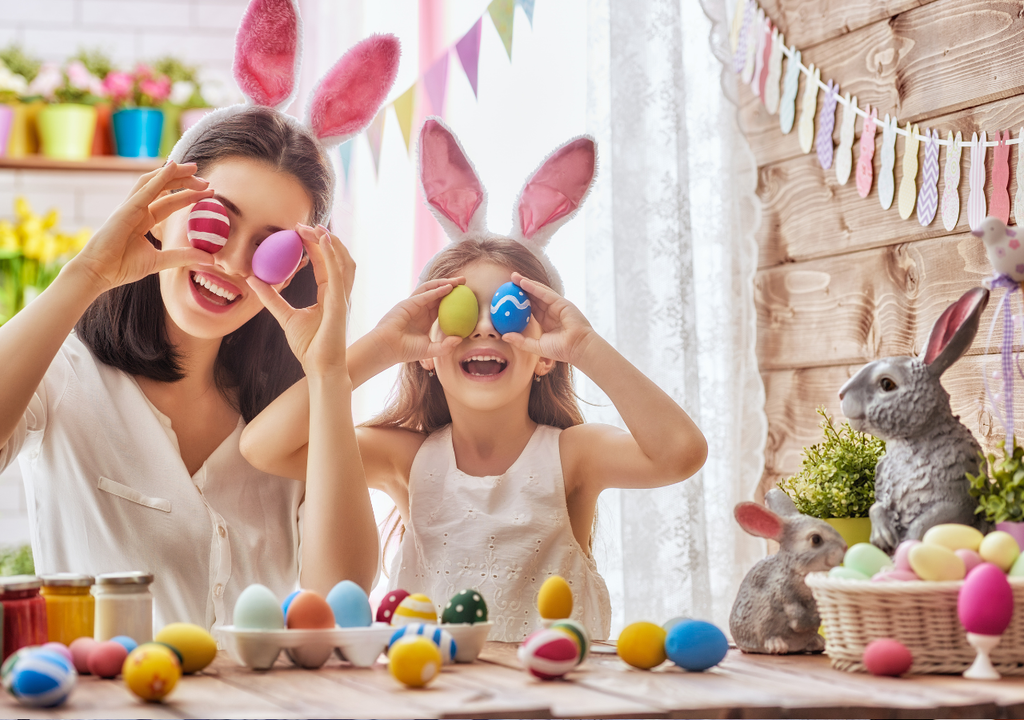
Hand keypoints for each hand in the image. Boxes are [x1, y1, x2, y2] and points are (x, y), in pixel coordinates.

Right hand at [69, 162, 215, 293]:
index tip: (209, 192)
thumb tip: (211, 259)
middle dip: (185, 181)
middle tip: (206, 180)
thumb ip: (184, 256)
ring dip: (174, 173)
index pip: (170, 202)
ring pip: (154, 182)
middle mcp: (138, 209)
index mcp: (144, 219)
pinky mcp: (126, 209)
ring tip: (194, 168)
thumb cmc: (122, 266)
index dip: (189, 195)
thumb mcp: (160, 261)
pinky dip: (159, 177)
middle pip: (164, 188)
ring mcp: (131, 206)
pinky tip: (172, 167)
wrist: (99, 272)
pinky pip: (145, 189)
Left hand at [247, 224, 353, 376]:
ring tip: (315, 228)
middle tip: (302, 225)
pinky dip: (332, 254)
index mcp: (330, 295)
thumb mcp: (285, 316)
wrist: (319, 367)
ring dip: (330, 242)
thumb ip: (272, 298)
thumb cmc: (309, 347)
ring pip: (343, 260)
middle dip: (322, 238)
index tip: (298, 232)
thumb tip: (253, 280)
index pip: (325, 264)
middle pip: (337, 258)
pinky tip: (323, 240)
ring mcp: (342, 297)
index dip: (315, 246)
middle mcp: (339, 293)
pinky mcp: (339, 302)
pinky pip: (337, 273)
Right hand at [366, 277, 464, 365]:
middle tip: (465, 281)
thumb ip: (445, 346)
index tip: (467, 296)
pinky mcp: (408, 303)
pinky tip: (448, 287)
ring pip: (431, 289)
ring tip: (458, 281)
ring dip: (445, 283)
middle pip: (438, 293)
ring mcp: (413, 305)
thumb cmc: (406, 350)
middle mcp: (420, 309)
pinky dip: (436, 290)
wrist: (388, 348)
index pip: (442, 304)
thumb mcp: (430, 350)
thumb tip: (460, 339)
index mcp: (426, 318)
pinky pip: (424, 295)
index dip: (454, 298)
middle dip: (451, 285)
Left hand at [501, 272, 597, 365]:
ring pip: (539, 291)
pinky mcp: (561, 302)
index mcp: (546, 320)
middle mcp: (551, 311)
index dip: (519, 301)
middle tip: (508, 282)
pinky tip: (523, 282)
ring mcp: (556, 305)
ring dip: (526, 283)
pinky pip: (545, 293)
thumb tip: (504, 336)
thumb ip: (521, 341)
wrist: (577, 348)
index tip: (506, 297)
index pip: (531, 307)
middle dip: (521, 288)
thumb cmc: (560, 349)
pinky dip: (534, 287)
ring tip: (513, 277)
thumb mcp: (536, 346)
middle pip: (534, 296)